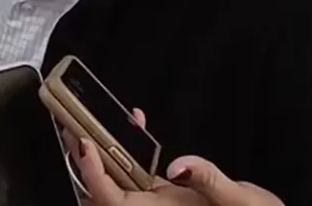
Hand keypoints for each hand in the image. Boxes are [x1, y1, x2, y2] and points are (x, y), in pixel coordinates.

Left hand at [68, 110, 282, 205]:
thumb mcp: (241, 202)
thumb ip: (209, 181)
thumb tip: (178, 166)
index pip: (111, 200)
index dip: (91, 174)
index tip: (83, 143)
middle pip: (101, 191)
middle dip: (82, 157)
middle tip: (70, 120)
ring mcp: (154, 204)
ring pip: (114, 180)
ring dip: (102, 148)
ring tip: (93, 115)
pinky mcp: (162, 196)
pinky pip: (133, 174)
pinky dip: (128, 149)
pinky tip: (136, 123)